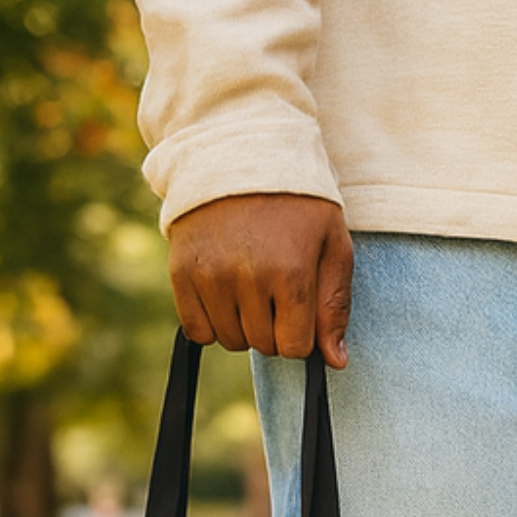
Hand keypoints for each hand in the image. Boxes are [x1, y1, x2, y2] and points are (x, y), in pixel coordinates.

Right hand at [166, 193, 353, 365]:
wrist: (240, 155)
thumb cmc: (298, 203)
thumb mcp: (333, 244)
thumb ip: (335, 305)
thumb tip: (335, 361)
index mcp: (291, 272)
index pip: (294, 348)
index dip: (300, 335)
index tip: (300, 310)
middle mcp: (247, 277)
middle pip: (263, 345)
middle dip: (274, 328)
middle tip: (275, 290)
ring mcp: (210, 275)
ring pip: (230, 341)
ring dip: (244, 325)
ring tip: (250, 286)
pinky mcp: (181, 273)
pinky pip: (197, 330)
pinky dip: (212, 322)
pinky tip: (224, 293)